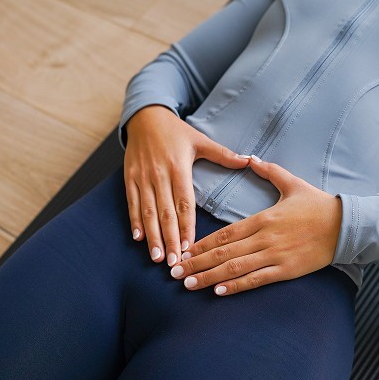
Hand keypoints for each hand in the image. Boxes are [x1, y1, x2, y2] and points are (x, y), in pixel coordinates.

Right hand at [124, 105, 249, 264]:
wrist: (145, 116)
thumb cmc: (176, 131)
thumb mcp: (201, 140)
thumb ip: (223, 154)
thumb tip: (249, 160)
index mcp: (179, 168)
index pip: (184, 203)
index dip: (186, 226)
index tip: (189, 247)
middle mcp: (160, 175)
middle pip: (165, 213)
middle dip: (169, 239)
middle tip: (174, 262)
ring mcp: (143, 177)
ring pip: (147, 211)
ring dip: (152, 236)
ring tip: (157, 257)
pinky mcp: (129, 177)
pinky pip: (131, 202)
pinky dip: (134, 221)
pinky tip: (139, 238)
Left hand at [170, 156, 342, 294]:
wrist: (346, 225)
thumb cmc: (319, 204)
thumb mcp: (292, 183)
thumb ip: (268, 171)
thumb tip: (250, 157)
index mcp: (262, 218)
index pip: (223, 233)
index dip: (200, 244)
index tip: (183, 251)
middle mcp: (264, 238)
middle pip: (223, 252)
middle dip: (196, 264)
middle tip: (175, 273)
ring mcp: (275, 256)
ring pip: (235, 268)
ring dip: (209, 277)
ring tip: (188, 285)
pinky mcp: (287, 271)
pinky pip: (257, 280)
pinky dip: (236, 286)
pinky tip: (218, 292)